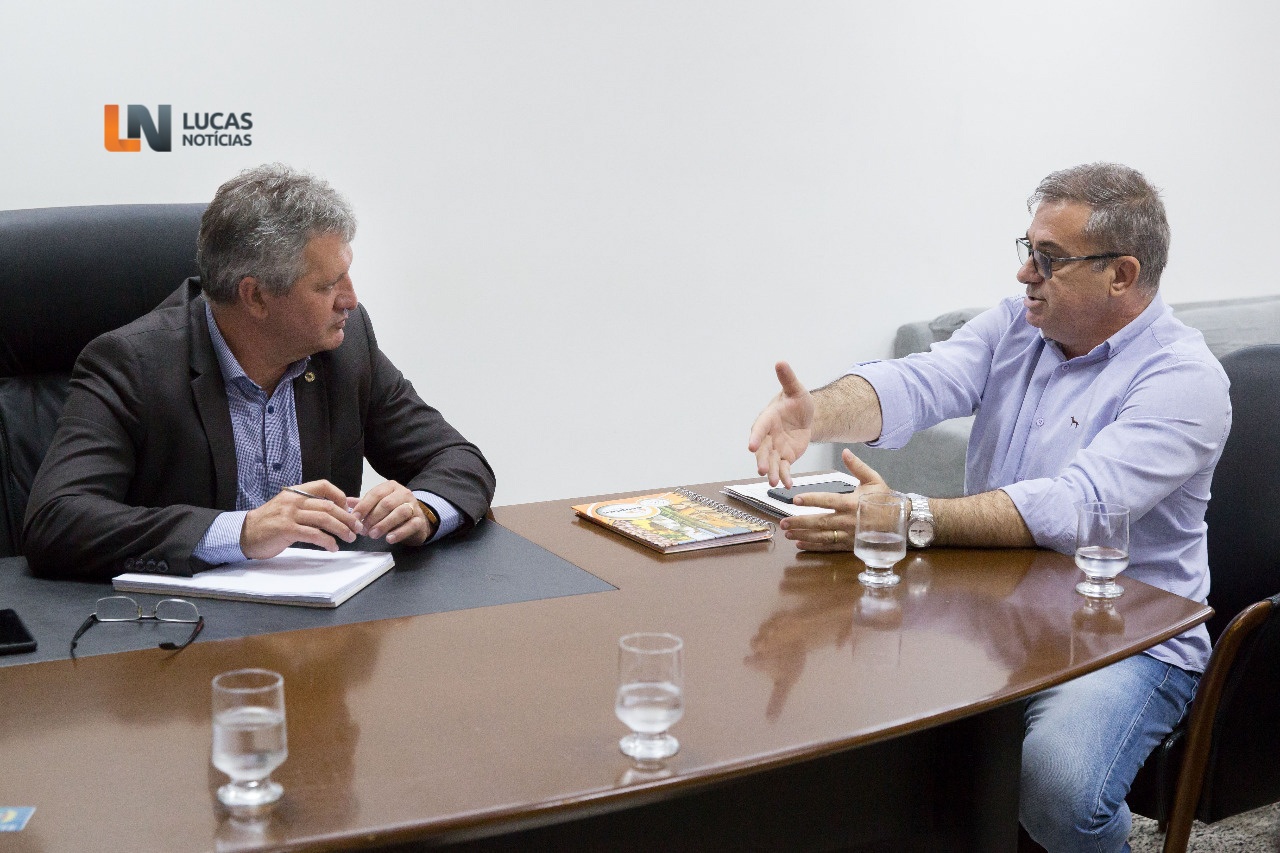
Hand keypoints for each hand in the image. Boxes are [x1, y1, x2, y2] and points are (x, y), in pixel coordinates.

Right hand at [241, 480, 361, 558]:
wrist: (244, 533)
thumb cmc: (270, 523)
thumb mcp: (289, 508)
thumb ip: (309, 507)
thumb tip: (337, 509)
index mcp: (295, 492)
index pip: (324, 486)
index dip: (341, 496)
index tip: (350, 509)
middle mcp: (293, 500)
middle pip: (329, 506)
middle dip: (348, 518)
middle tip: (358, 528)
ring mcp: (289, 514)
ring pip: (324, 519)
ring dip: (342, 530)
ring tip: (350, 538)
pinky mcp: (287, 530)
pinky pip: (314, 534)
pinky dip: (327, 541)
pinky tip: (333, 547)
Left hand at [351, 480, 433, 545]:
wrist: (416, 521)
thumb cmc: (393, 512)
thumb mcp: (378, 505)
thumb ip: (363, 504)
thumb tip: (345, 502)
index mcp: (391, 487)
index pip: (376, 494)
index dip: (364, 506)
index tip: (354, 518)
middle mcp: (404, 493)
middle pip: (387, 503)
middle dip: (373, 517)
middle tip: (363, 530)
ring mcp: (414, 506)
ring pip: (400, 512)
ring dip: (384, 524)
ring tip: (373, 535)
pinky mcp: (420, 520)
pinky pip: (411, 525)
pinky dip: (399, 532)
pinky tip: (389, 539)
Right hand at [748, 361, 815, 487]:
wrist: (805, 417)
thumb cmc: (797, 402)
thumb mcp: (796, 390)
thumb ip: (788, 379)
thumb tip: (780, 361)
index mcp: (768, 419)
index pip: (760, 428)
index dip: (756, 437)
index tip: (751, 446)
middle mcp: (768, 436)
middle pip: (763, 450)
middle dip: (762, 460)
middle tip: (762, 470)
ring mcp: (775, 448)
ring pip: (772, 462)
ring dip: (772, 472)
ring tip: (774, 483)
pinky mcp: (785, 457)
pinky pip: (784, 468)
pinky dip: (785, 476)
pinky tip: (788, 485)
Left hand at [778, 449, 893, 551]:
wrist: (901, 521)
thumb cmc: (885, 500)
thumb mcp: (873, 480)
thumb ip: (857, 467)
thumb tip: (845, 452)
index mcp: (852, 503)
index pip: (828, 501)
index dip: (811, 500)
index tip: (796, 499)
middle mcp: (848, 520)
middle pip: (820, 522)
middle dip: (800, 522)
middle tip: (784, 522)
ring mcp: (849, 535)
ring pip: (822, 536)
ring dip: (803, 535)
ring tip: (788, 533)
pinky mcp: (850, 545)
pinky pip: (829, 546)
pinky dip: (814, 546)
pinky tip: (800, 544)